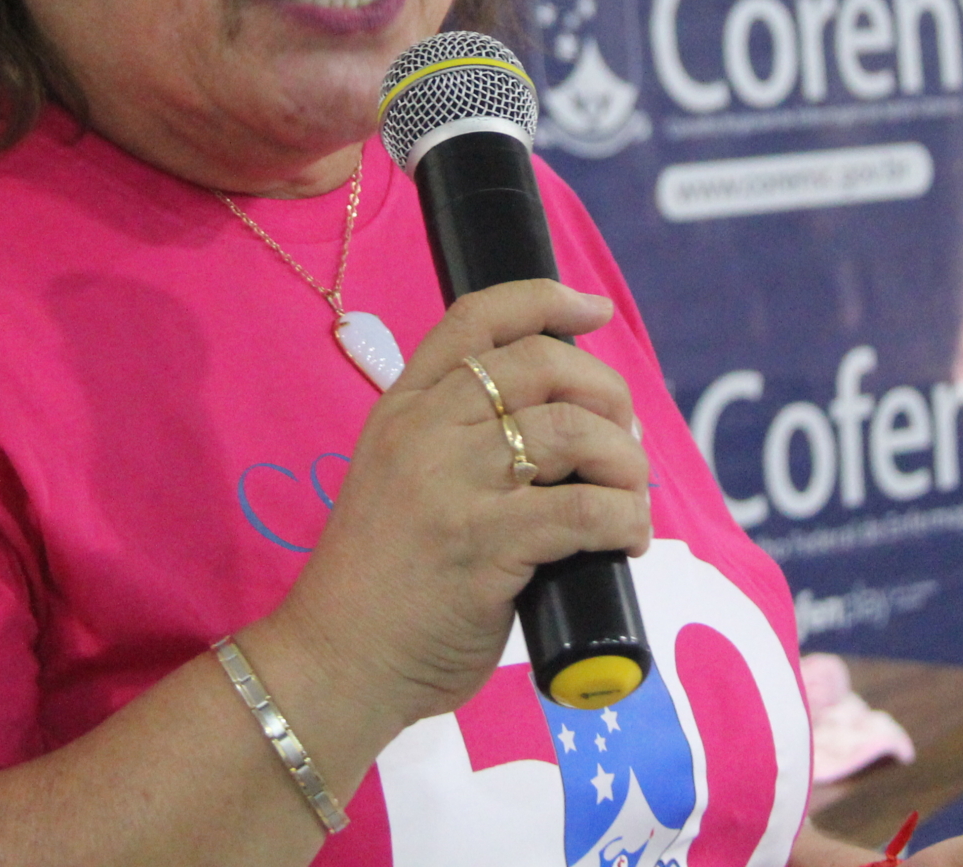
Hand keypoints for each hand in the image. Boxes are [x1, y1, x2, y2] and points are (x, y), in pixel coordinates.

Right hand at [260, 278, 651, 733]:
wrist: (333, 663)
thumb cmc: (379, 582)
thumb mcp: (399, 480)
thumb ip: (455, 443)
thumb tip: (562, 426)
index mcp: (403, 408)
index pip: (476, 318)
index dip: (545, 299)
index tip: (592, 310)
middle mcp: (424, 431)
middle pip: (541, 365)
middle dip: (606, 393)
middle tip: (624, 439)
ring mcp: (452, 486)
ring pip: (571, 430)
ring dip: (623, 459)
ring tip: (629, 494)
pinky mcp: (484, 545)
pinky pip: (583, 509)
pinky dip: (625, 518)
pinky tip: (628, 539)